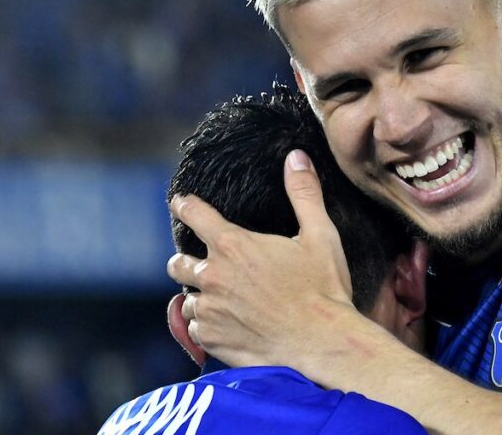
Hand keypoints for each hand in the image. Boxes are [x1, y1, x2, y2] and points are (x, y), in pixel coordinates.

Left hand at [166, 149, 355, 367]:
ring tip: (220, 300)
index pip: (194, 215)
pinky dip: (207, 326)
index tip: (180, 202)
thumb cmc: (323, 289)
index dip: (185, 206)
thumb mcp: (320, 235)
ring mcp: (209, 310)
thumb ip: (304, 193)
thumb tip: (296, 157)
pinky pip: (195, 329)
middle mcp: (213, 276)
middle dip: (186, 260)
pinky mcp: (211, 339)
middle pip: (178, 263)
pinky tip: (227, 325)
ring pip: (187, 299)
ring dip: (200, 297)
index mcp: (233, 245)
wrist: (323, 343)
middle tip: (203, 264)